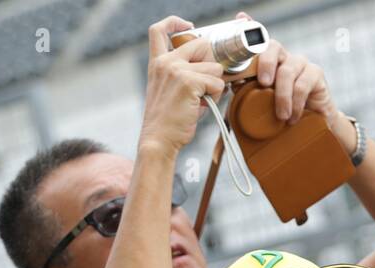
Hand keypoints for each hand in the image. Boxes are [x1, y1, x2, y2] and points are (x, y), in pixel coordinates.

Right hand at [139, 17, 225, 156]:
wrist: (159, 139)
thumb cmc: (169, 120)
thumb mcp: (170, 90)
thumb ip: (186, 74)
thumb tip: (215, 70)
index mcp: (157, 62)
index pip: (159, 30)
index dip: (175, 22)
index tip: (189, 27)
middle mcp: (166, 62)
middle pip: (202, 45)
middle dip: (211, 63)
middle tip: (207, 84)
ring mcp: (177, 70)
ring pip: (215, 68)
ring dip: (214, 85)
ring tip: (201, 100)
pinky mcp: (189, 81)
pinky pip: (217, 83)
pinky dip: (216, 96)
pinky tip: (202, 106)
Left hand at [240, 12, 337, 127]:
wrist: (312, 123)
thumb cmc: (284, 111)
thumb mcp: (262, 101)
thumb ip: (248, 90)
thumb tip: (234, 82)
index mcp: (268, 60)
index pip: (258, 41)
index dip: (250, 27)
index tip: (242, 19)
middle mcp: (284, 56)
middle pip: (272, 47)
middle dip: (265, 64)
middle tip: (263, 84)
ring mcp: (300, 63)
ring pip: (287, 71)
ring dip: (282, 95)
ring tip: (281, 116)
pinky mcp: (316, 73)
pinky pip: (302, 85)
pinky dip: (296, 103)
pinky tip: (293, 117)